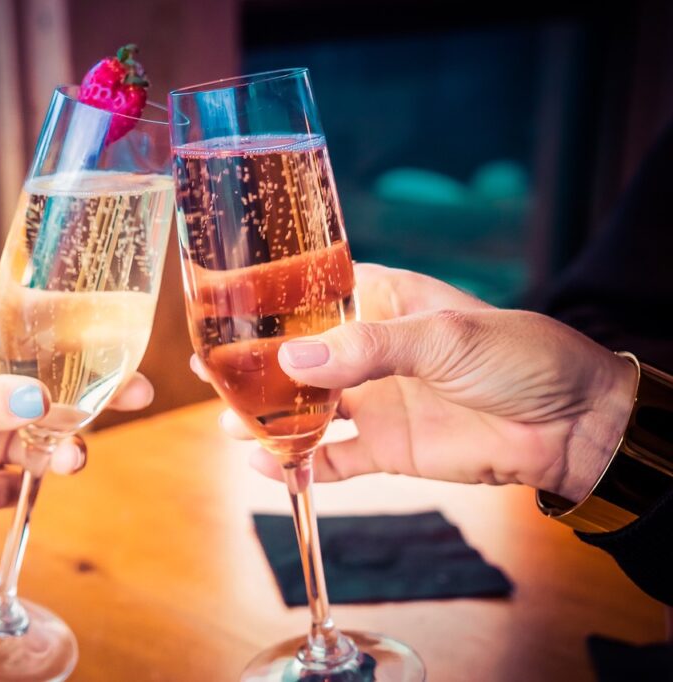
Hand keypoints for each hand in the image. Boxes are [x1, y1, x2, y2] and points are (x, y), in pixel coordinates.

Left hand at [0, 321, 153, 591]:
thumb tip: (42, 398)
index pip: (27, 339)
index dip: (72, 341)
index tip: (115, 345)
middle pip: (51, 389)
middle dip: (91, 394)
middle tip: (136, 394)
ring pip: (44, 439)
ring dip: (61, 449)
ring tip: (70, 462)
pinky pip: (17, 485)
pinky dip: (3, 492)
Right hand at [198, 264, 636, 500]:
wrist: (573, 426)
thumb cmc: (520, 357)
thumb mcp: (444, 337)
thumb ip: (368, 347)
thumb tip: (293, 360)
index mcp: (382, 301)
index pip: (313, 291)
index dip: (268, 297)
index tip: (221, 303)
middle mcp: (368, 349)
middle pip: (297, 354)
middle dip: (254, 361)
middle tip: (206, 367)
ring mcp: (374, 400)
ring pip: (305, 407)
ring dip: (267, 414)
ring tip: (227, 419)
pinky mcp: (385, 448)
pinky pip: (331, 458)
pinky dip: (298, 465)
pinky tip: (265, 465)